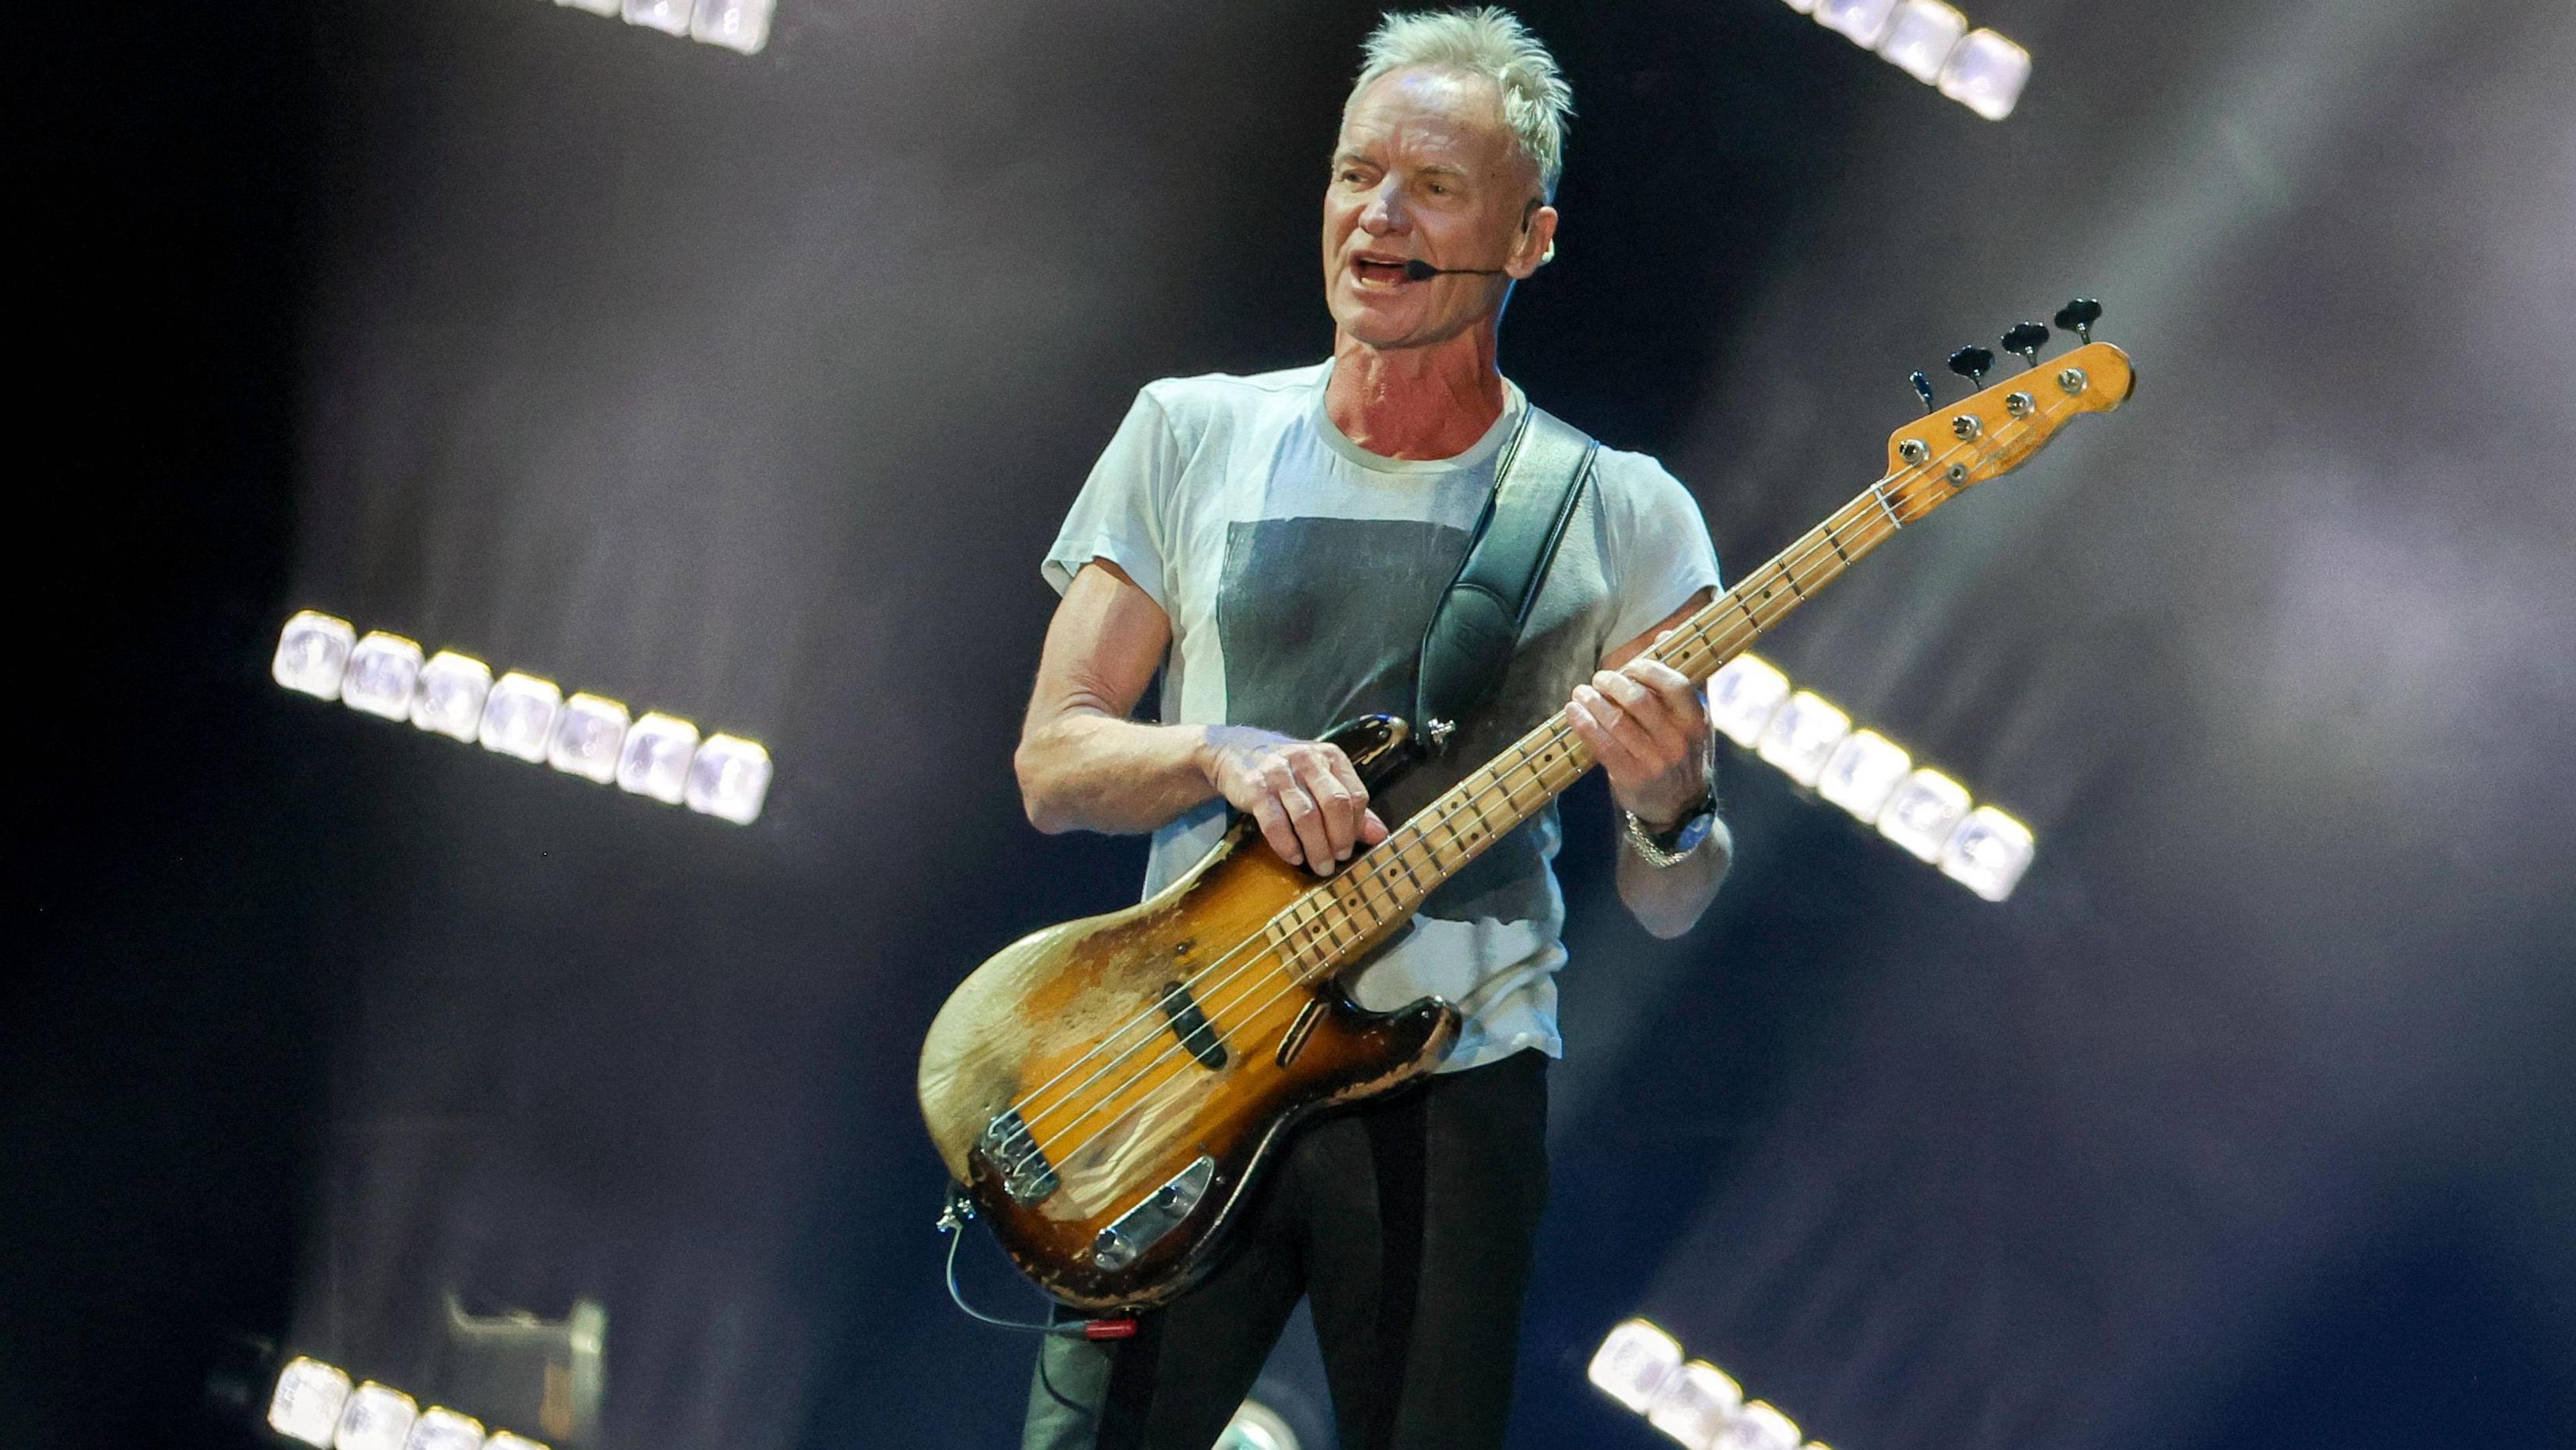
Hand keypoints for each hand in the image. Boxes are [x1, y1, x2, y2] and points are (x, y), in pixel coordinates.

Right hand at [1201, 728, 1388, 872]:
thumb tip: (1380, 836)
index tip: (1350, 847)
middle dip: (1340, 838)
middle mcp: (1307, 760)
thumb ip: (1349, 806)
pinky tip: (1294, 857)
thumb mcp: (1321, 779)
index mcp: (1330, 757)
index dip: (1356, 826)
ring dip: (1316, 847)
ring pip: (1307, 816)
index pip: (1355, 794)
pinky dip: (1287, 845)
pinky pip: (1275, 822)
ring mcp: (1280, 772)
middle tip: (1337, 861)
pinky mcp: (1256, 787)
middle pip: (1335, 804)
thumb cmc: (1287, 771)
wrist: (1235, 752)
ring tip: (1320, 866)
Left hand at [1565, 636, 1709, 827]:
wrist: (1679, 808)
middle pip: (1639, 700)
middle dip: (1612, 683)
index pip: (1674, 685)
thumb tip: (1665, 635)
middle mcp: (1678, 742)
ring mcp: (1654, 761)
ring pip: (1616, 721)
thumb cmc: (1683, 755)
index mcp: (1696, 722)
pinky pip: (1601, 744)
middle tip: (1599, 679)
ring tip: (1580, 692)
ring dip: (1592, 701)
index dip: (1647, 669)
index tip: (1629, 666)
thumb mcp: (1696, 721)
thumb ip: (1684, 679)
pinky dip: (1583, 724)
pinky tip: (1573, 712)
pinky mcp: (1630, 777)